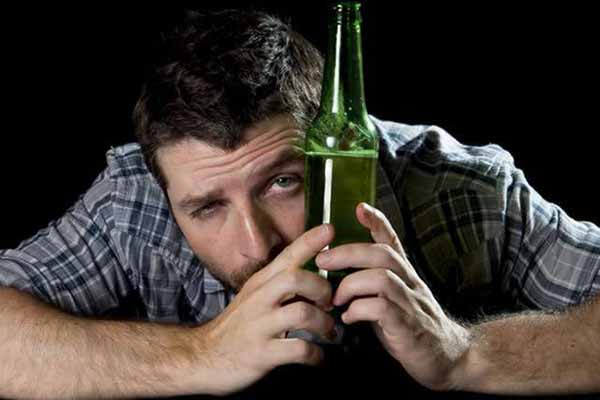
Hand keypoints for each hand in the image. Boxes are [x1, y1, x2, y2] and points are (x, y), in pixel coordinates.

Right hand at [198, 224, 336, 395]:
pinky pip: (299, 350)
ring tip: (328, 331)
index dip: (310, 241)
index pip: (287, 255)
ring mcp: (259, 326)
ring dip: (323, 323)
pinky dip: (316, 355)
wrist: (204, 357)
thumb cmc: (237, 326)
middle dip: (322, 289)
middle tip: (330, 303)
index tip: (329, 230)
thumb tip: (315, 276)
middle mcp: (259, 300)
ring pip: (301, 313)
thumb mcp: (254, 296)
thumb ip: (280, 283)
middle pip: (296, 279)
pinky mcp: (261, 354)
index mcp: (260, 283)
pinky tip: (318, 356)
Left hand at [315, 203, 469, 390]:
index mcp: (404, 273)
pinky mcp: (409, 327)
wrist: (449, 358)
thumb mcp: (392, 298)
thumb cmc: (411, 326)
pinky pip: (382, 309)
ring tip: (335, 299)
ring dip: (351, 285)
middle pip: (381, 254)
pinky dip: (359, 310)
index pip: (392, 240)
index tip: (360, 207)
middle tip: (322, 260)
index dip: (377, 221)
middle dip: (348, 252)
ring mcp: (412, 303)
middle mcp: (410, 282)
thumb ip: (370, 283)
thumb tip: (336, 271)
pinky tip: (348, 318)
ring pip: (381, 278)